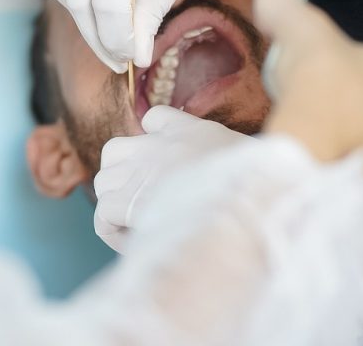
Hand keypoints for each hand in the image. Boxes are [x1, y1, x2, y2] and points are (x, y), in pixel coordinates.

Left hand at [93, 106, 253, 251]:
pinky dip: (113, 231)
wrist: (250, 197)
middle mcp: (156, 144)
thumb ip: (236, 158)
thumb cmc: (260, 184)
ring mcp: (139, 170)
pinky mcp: (127, 200)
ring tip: (141, 228)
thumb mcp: (251, 157)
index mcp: (187, 129)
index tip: (164, 170)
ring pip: (104, 182)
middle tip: (147, 208)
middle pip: (115, 152)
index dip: (151, 143)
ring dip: (115, 206)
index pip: (153, 120)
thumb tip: (257, 176)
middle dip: (124, 179)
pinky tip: (138, 242)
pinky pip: (103, 214)